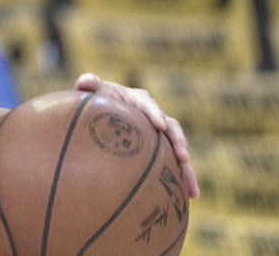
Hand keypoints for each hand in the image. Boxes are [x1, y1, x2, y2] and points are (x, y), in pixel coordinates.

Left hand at [75, 72, 199, 198]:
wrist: (100, 113)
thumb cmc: (95, 100)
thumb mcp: (91, 91)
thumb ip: (88, 85)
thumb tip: (86, 82)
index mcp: (137, 99)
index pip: (148, 103)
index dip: (155, 113)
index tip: (160, 125)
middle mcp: (154, 115)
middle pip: (171, 127)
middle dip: (179, 142)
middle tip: (183, 157)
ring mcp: (159, 134)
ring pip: (178, 148)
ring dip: (187, 167)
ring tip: (192, 187)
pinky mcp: (160, 150)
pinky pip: (174, 164)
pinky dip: (183, 178)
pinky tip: (190, 196)